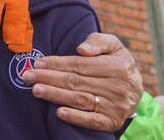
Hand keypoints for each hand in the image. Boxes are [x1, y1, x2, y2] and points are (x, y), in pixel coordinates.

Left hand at [21, 32, 141, 131]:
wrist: (136, 89)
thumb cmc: (117, 62)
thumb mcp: (113, 45)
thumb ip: (98, 41)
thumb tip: (81, 49)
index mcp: (116, 67)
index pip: (79, 65)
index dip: (56, 63)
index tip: (37, 63)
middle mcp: (117, 87)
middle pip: (76, 82)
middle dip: (49, 78)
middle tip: (27, 76)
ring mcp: (115, 106)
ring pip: (80, 99)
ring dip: (56, 95)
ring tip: (36, 90)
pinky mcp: (112, 121)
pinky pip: (92, 121)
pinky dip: (75, 117)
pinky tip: (59, 112)